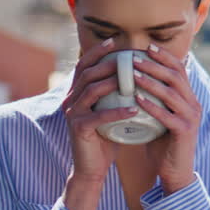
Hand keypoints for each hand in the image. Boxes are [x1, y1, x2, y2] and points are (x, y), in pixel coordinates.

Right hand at [60, 39, 135, 209]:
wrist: (92, 168)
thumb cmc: (104, 137)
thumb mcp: (109, 110)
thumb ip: (116, 93)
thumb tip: (139, 73)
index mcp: (76, 93)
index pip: (83, 65)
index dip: (97, 52)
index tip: (114, 42)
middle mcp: (70, 100)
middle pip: (86, 73)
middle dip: (106, 62)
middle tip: (126, 57)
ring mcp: (72, 114)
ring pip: (91, 90)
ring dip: (112, 82)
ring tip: (132, 79)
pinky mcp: (78, 129)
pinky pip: (99, 116)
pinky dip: (117, 111)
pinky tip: (134, 109)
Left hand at [131, 45, 201, 193]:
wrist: (175, 172)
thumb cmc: (163, 144)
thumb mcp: (160, 116)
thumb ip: (154, 99)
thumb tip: (133, 79)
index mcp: (189, 98)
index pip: (179, 70)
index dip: (164, 56)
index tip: (147, 46)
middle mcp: (193, 104)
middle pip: (176, 77)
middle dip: (155, 64)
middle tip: (135, 57)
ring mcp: (191, 118)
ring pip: (171, 93)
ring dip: (151, 81)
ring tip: (133, 73)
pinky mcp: (185, 132)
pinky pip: (167, 115)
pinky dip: (151, 106)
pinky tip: (136, 99)